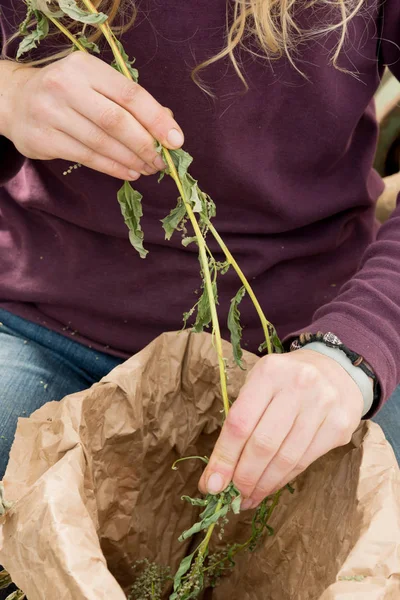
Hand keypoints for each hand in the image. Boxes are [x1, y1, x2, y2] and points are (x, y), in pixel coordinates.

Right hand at [2, 53, 183, 179]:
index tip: (176, 140)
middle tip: (162, 162)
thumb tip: (168, 125)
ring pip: (102, 143)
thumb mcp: (96, 84)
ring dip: (131, 160)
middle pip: (116, 121)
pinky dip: (113, 168)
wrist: (15, 101)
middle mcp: (65, 86)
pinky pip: (87, 158)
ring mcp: (50, 113)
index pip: (129, 94)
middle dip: (145, 145)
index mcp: (85, 67)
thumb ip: (130, 102)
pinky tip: (129, 172)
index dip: (156, 119)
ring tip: (148, 169)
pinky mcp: (43, 139)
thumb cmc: (68, 93)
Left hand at [199, 350, 363, 508]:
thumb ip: (240, 422)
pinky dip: (283, 480)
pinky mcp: (340, 425)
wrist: (335, 369)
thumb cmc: (285, 381)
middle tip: (232, 496)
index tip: (211, 484)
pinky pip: (305, 461)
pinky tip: (270, 487)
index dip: (224, 457)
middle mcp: (298, 385)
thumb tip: (218, 473)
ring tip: (249, 498)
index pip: (240, 422)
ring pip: (286, 458)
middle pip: (263, 443)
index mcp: (269, 372)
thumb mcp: (259, 385)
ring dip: (263, 484)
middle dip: (244, 477)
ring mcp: (323, 405)